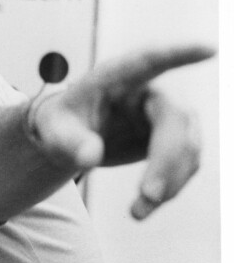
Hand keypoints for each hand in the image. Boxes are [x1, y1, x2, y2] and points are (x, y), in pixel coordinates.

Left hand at [28, 44, 214, 219]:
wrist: (69, 135)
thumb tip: (89, 157)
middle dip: (166, 160)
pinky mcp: (174, 137)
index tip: (208, 49)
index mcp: (116, 77)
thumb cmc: (60, 123)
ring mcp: (165, 113)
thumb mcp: (53, 131)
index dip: (179, 53)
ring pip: (188, 145)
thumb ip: (69, 141)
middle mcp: (148, 90)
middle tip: (148, 196)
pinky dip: (170, 187)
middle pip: (174, 120)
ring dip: (170, 181)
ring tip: (137, 212)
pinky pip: (186, 163)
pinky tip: (145, 205)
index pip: (150, 59)